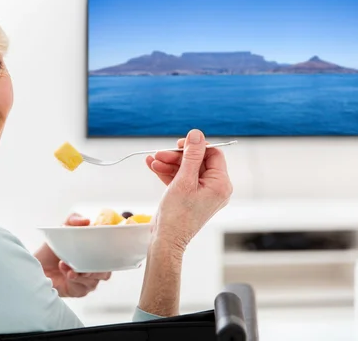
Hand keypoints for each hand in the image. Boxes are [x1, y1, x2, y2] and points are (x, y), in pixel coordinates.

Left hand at [34, 213, 110, 297]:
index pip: (110, 256)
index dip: (109, 253)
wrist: (37, 266)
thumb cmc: (51, 249)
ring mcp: (88, 281)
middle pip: (106, 272)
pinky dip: (74, 280)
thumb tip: (86, 221)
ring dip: (80, 273)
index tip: (99, 248)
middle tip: (82, 263)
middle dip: (95, 268)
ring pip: (94, 280)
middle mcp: (94, 268)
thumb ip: (73, 220)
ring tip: (65, 265)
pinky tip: (66, 274)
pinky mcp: (79, 291)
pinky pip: (83, 288)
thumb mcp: (62, 229)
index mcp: (95, 253)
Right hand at [145, 129, 232, 249]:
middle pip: (197, 161)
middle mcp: (215, 189)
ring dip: (169, 164)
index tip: (179, 144)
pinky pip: (181, 179)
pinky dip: (168, 173)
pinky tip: (153, 166)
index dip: (196, 146)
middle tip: (160, 153)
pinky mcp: (191, 197)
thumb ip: (191, 156)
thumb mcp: (184, 180)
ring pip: (187, 170)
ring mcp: (203, 194)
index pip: (213, 155)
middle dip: (176, 157)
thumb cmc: (177, 215)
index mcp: (221, 184)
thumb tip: (196, 135)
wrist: (166, 239)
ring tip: (152, 160)